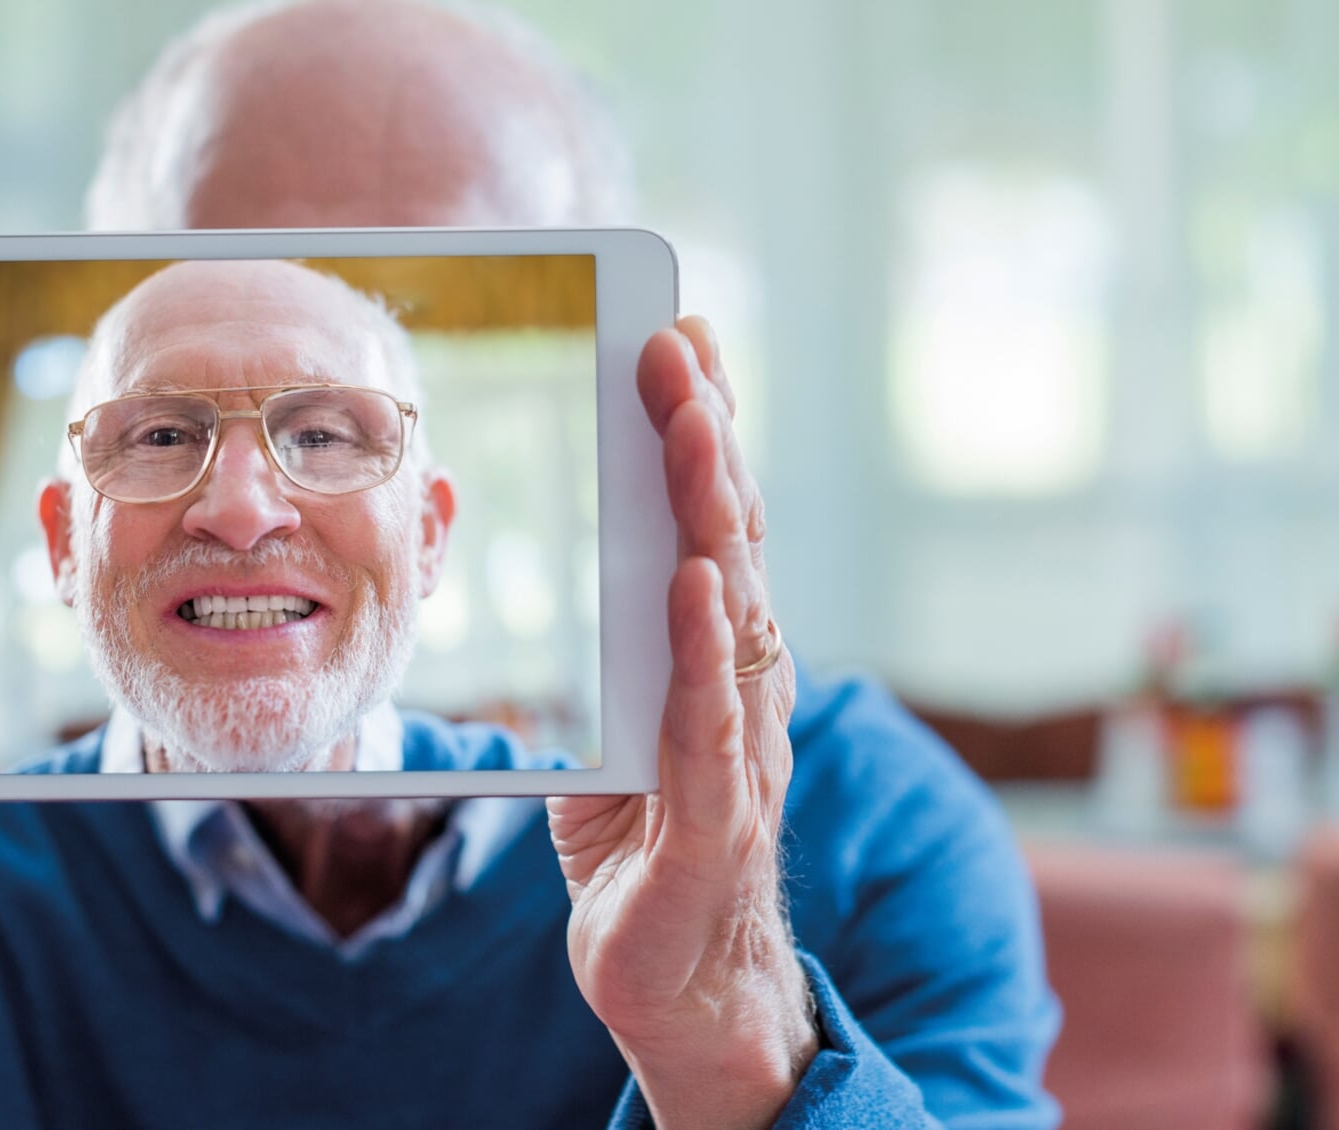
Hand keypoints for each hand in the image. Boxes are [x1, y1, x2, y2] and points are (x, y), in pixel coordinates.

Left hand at [547, 316, 814, 1128]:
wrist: (684, 989)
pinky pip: (711, 726)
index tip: (680, 339)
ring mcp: (739, 752)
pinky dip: (703, 652)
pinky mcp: (714, 823)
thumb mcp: (619, 732)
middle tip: (677, 341)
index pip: (710, 529)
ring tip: (691, 424)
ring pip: (729, 613)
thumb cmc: (646, 854)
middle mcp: (743, 690)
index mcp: (713, 662)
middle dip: (703, 437)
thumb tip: (595, 569)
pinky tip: (692, 585)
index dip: (701, 434)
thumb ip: (621, 656)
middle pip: (726, 543)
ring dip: (710, 513)